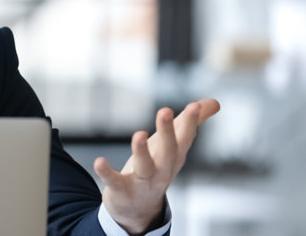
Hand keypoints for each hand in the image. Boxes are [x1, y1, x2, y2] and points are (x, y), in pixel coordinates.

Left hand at [93, 99, 220, 233]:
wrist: (138, 211)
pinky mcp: (122, 191)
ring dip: (141, 151)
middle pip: (168, 152)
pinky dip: (107, 172)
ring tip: (138, 134)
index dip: (190, 122)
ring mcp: (143, 183)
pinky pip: (114, 181)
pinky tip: (99, 161)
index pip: (185, 139)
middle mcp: (162, 171)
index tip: (194, 105)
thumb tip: (214, 103)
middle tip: (165, 110)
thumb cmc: (156, 171)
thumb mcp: (172, 148)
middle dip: (168, 132)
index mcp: (174, 157)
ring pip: (145, 167)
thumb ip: (189, 124)